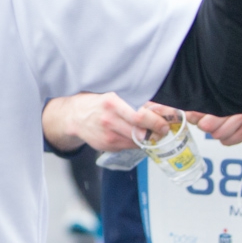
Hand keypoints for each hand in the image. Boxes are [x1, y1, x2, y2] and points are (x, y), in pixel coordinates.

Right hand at [43, 93, 178, 152]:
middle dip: (156, 133)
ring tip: (151, 132)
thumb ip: (137, 101)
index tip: (166, 124)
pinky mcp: (107, 146)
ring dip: (147, 139)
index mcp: (112, 102)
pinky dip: (135, 142)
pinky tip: (133, 135)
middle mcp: (109, 120)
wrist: (75, 116)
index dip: (156, 122)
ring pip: (136, 142)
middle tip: (163, 131)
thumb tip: (163, 108)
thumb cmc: (98, 103)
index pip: (140, 116)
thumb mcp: (116, 95)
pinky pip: (128, 146)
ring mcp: (107, 136)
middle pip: (140, 132)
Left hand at [189, 92, 241, 146]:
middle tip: (208, 117)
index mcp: (232, 99)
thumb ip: (215, 97)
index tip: (193, 112)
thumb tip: (193, 110)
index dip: (195, 115)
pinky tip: (231, 128)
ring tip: (223, 121)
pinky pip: (228, 142)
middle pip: (208, 127)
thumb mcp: (234, 87)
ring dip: (216, 131)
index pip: (204, 116)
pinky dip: (226, 138)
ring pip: (218, 136)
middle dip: (205, 123)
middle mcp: (240, 111)